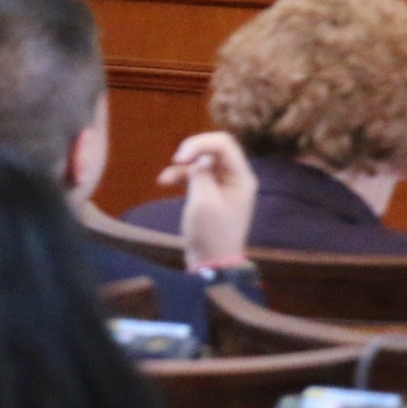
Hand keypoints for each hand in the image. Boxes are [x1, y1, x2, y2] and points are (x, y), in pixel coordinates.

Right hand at [158, 129, 257, 268]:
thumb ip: (201, 173)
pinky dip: (182, 176)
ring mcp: (225, 186)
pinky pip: (197, 175)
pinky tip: (165, 182)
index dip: (199, 144)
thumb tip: (198, 159)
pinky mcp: (212, 193)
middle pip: (214, 149)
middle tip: (175, 161)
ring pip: (203, 161)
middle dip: (192, 151)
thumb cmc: (210, 233)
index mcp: (241, 178)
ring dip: (183, 166)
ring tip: (165, 177)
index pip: (223, 144)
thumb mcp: (203, 200)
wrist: (212, 264)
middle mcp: (236, 178)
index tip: (179, 158)